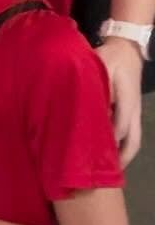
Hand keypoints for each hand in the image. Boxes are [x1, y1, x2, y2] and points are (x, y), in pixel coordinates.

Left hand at [99, 40, 143, 165]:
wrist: (126, 50)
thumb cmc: (111, 58)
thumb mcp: (101, 66)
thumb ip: (96, 84)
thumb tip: (89, 102)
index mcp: (127, 103)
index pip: (119, 129)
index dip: (107, 144)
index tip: (92, 156)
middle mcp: (134, 112)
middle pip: (132, 142)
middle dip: (121, 159)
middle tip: (105, 175)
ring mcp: (135, 113)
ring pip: (133, 141)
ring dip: (122, 155)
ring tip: (108, 170)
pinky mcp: (131, 112)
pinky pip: (129, 133)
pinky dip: (121, 145)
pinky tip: (108, 152)